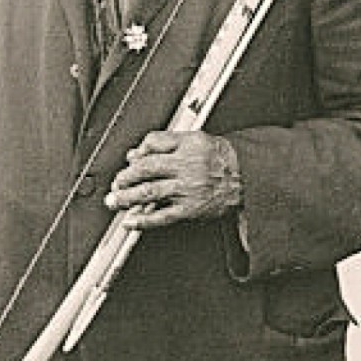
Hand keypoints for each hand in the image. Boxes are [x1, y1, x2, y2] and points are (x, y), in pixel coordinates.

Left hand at [105, 130, 241, 228]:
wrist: (246, 178)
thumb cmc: (220, 158)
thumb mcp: (196, 139)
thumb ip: (166, 143)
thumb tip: (137, 153)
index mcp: (187, 145)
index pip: (153, 143)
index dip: (137, 153)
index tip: (128, 160)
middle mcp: (186, 165)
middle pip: (146, 169)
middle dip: (125, 177)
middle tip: (115, 184)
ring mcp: (187, 188)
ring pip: (150, 192)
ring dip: (127, 198)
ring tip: (114, 201)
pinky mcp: (190, 209)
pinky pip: (162, 216)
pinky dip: (144, 220)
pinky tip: (131, 221)